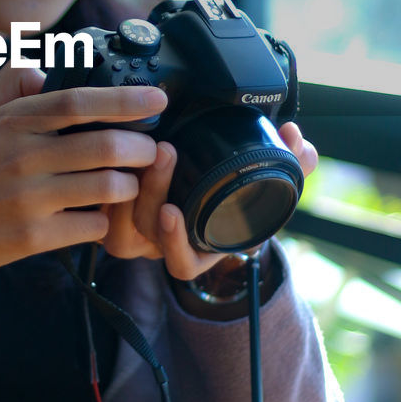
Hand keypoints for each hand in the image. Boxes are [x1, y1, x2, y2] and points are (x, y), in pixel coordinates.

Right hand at [0, 62, 169, 285]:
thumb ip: (8, 84)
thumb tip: (43, 67)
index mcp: (12, 124)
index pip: (79, 102)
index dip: (124, 98)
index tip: (158, 98)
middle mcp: (23, 158)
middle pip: (104, 145)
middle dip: (141, 146)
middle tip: (152, 148)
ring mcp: (29, 200)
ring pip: (106, 187)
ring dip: (129, 184)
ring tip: (130, 182)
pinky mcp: (32, 238)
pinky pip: (91, 226)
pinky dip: (104, 220)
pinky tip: (100, 215)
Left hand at [102, 120, 317, 279]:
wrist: (208, 187)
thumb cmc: (233, 199)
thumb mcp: (267, 185)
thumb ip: (291, 166)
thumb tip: (297, 138)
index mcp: (199, 250)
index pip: (181, 263)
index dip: (174, 242)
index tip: (172, 212)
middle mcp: (163, 244)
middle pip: (145, 229)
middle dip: (154, 189)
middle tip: (166, 152)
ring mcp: (136, 227)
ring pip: (119, 216)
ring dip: (131, 179)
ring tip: (147, 147)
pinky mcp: (115, 207)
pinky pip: (103, 204)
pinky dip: (110, 179)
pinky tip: (122, 151)